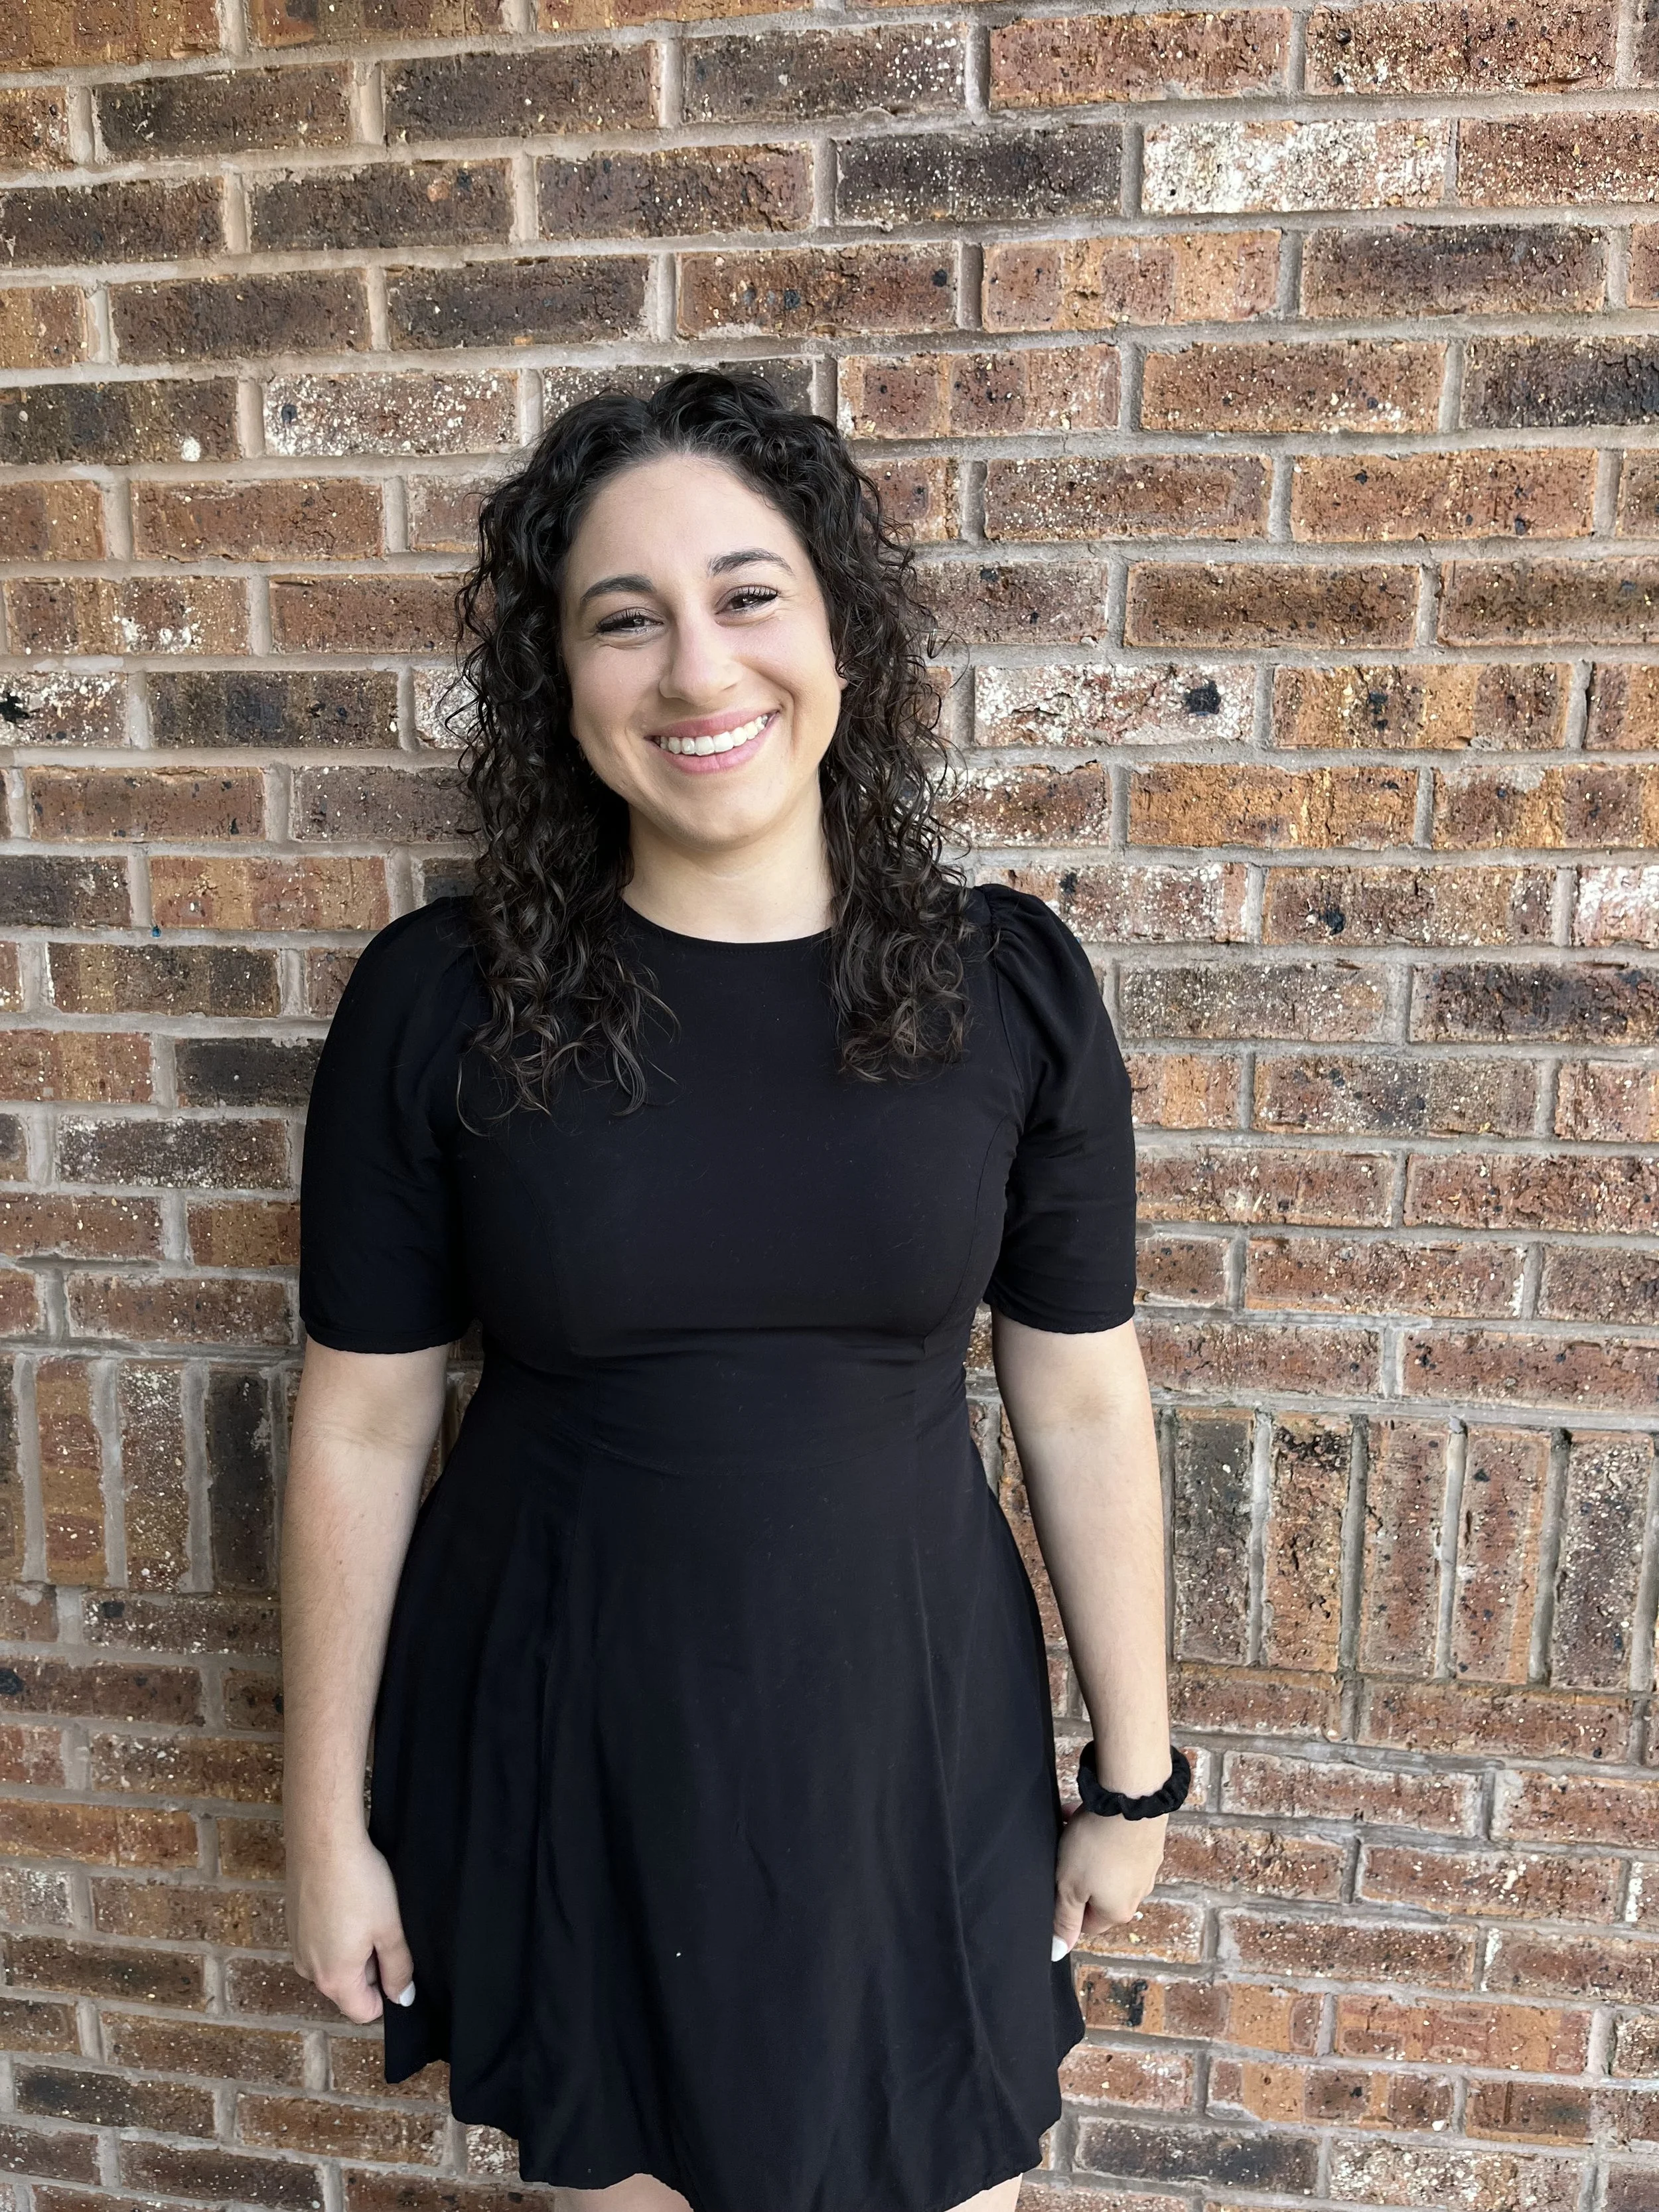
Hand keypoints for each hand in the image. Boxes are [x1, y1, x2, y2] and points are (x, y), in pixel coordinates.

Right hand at [285, 1828, 415, 2023]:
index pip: (363, 2011)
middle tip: (383, 1928)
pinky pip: (319, 1942)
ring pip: (333, 1963)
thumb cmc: (359, 1884)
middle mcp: (308, 1970)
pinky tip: (346, 1900)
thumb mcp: (390, 1928)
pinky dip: (334, 1930)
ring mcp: (297, 1947)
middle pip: (348, 1987)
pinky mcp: (293, 1924)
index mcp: (334, 1979)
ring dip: (352, 1947)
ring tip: (364, 1911)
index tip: (397, 1960)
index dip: (386, 1992)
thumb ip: (399, 1968)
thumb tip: (403, 1998)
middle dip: (369, 1967)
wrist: (322, 1841)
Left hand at [1051, 1804, 1167, 1955]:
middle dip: (1077, 1873)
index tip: (1060, 1880)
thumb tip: (1058, 1951)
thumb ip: (1064, 1919)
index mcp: (1117, 1912)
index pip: (1087, 1923)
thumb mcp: (1069, 1886)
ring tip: (1074, 1827)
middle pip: (1097, 1893)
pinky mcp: (1148, 1844)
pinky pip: (1118, 1845)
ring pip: (1106, 1866)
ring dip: (1087, 1850)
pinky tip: (1089, 1816)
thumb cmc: (1097, 1845)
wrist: (1131, 1800)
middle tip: (1065, 1852)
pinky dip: (1102, 1834)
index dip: (1068, 1903)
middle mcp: (1137, 1895)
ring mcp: (1145, 1868)